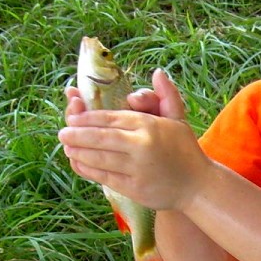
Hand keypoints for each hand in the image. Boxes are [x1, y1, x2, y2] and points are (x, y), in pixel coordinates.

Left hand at [59, 69, 209, 210]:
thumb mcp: (178, 120)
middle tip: (62, 132)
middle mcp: (141, 145)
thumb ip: (166, 95)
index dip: (88, 118)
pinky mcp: (133, 188)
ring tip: (66, 145)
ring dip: (78, 151)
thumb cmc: (185, 151)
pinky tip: (78, 162)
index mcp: (149, 125)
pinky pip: (104, 176)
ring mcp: (136, 168)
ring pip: (99, 157)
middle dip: (77, 134)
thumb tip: (158, 72)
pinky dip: (87, 169)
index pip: (111, 118)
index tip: (73, 116)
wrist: (198, 187)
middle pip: (100, 137)